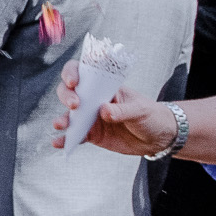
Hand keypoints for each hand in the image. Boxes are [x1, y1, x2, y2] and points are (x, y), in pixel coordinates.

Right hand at [49, 60, 173, 154]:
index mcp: (105, 86)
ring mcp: (91, 117)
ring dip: (62, 119)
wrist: (157, 138)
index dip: (72, 73)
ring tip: (60, 125)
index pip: (83, 73)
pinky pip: (75, 135)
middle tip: (74, 105)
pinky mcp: (91, 134)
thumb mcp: (140, 109)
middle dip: (66, 96)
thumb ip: (122, 110)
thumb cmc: (150, 115)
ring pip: (69, 115)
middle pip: (70, 92)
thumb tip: (103, 111)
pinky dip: (65, 139)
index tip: (73, 82)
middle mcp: (94, 99)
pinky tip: (58, 143)